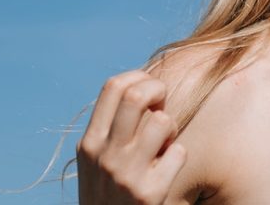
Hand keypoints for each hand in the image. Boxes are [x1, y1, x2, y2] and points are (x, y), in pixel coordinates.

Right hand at [76, 70, 187, 204]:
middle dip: (158, 90)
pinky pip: (179, 152)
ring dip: (171, 128)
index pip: (113, 86)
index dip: (138, 77)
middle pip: (137, 95)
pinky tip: (168, 168)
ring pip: (162, 121)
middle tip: (162, 104)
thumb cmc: (108, 191)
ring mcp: (127, 175)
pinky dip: (178, 156)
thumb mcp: (95, 159)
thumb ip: (110, 128)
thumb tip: (141, 87)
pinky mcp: (150, 193)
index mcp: (90, 143)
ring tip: (164, 143)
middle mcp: (105, 156)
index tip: (149, 88)